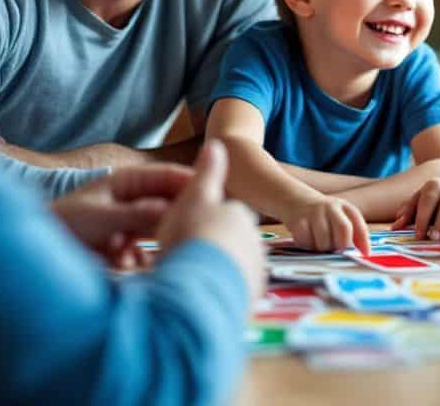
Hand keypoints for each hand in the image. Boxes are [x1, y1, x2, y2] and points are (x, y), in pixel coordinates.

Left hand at [51, 164, 194, 268]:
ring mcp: (133, 225)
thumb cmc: (63, 225)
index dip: (189, 181)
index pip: (166, 176)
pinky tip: (145, 267)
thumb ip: (133, 214)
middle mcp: (134, 201)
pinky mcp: (129, 250)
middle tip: (204, 227)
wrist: (38, 255)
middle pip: (170, 203)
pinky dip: (150, 260)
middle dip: (184, 215)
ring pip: (163, 230)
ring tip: (174, 251)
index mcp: (127, 182)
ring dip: (166, 240)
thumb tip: (168, 210)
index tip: (212, 190)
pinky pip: (150, 253)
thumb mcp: (98, 217)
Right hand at [155, 139, 265, 299]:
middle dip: (211, 249)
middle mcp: (254, 241)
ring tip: (192, 278)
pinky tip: (201, 295)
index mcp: (241, 215)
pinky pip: (232, 292)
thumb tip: (218, 144)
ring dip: (216, 272)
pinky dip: (219, 293)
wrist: (200, 284)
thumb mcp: (195, 196)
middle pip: (228, 243)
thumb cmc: (193, 235)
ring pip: (231, 268)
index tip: (185, 233)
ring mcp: (254, 270)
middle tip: (185, 257)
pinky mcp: (250, 297)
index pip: (223, 216)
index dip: (201, 224)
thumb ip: (208, 172)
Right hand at [283, 195, 370, 254]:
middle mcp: (330, 207)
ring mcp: (313, 213)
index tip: (366, 255)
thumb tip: (364, 253)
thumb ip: (351, 232)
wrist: (293, 198)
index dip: (364, 242)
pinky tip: (307, 241)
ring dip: (323, 250)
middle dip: (342, 246)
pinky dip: (308, 247)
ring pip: (324, 241)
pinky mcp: (298, 221)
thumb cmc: (321, 215)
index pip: (358, 225)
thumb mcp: (338, 216)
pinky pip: (307, 242)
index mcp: (344, 207)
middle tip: (337, 251)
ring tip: (320, 246)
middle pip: (343, 230)